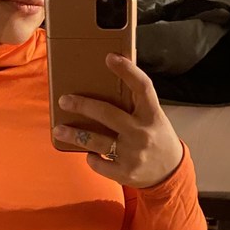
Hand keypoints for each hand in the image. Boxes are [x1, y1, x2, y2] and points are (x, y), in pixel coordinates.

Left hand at [53, 53, 183, 188]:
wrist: (170, 172)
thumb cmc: (155, 137)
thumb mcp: (153, 118)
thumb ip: (134, 105)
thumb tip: (105, 83)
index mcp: (152, 114)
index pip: (142, 87)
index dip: (127, 70)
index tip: (110, 57)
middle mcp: (142, 133)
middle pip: (107, 113)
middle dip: (82, 105)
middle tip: (64, 100)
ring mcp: (133, 154)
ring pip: (96, 141)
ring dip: (74, 134)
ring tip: (58, 129)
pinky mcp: (125, 172)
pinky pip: (98, 163)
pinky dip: (91, 157)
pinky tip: (88, 152)